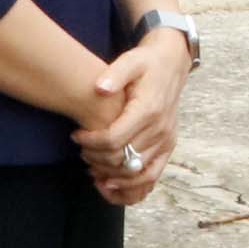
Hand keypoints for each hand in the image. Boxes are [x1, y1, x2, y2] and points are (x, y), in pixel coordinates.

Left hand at [74, 37, 185, 189]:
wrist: (172, 65)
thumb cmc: (146, 63)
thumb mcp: (130, 60)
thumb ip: (114, 74)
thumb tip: (99, 88)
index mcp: (148, 110)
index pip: (114, 138)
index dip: (91, 142)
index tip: (76, 135)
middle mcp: (160, 130)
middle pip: (122, 159)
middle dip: (96, 158)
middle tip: (82, 150)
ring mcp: (166, 142)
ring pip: (135, 173)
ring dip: (110, 175)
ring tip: (92, 167)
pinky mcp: (167, 148)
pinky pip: (151, 177)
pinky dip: (130, 187)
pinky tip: (110, 183)